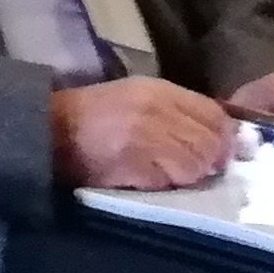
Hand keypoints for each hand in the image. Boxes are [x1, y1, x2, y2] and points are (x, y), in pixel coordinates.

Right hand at [52, 79, 236, 191]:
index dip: (222, 135)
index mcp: (158, 88)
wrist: (51, 129)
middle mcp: (157, 107)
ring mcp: (148, 133)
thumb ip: (177, 111)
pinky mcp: (138, 160)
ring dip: (189, 174)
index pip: (214, 113)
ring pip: (197, 163)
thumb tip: (221, 136)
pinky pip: (174, 178)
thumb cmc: (96, 116)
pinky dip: (170, 183)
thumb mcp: (137, 98)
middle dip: (208, 159)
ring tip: (168, 173)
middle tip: (191, 167)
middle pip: (212, 141)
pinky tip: (153, 178)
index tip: (215, 150)